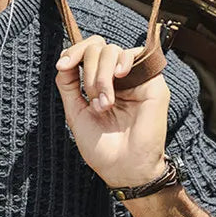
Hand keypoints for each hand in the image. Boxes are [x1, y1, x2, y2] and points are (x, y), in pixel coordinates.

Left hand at [55, 36, 169, 187]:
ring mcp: (134, 79)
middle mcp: (117, 79)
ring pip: (113, 50)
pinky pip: (137, 55)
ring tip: (105, 104)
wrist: (123, 168)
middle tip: (93, 100)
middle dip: (88, 71)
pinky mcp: (152, 82)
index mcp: (98, 84)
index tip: (62, 65)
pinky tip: (119, 76)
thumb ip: (68, 86)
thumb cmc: (101, 147)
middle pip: (98, 48)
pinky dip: (123, 61)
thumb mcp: (76, 113)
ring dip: (102, 75)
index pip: (87, 53)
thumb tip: (63, 60)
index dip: (74, 52)